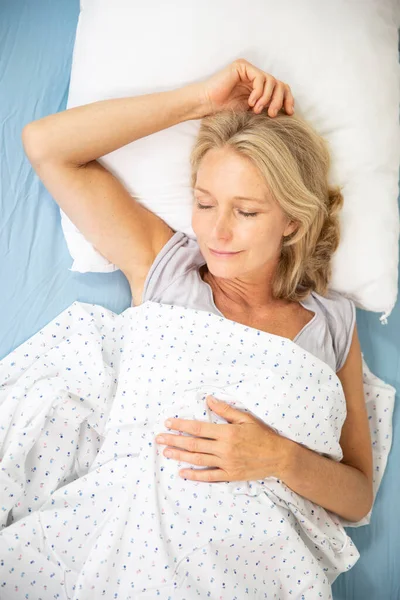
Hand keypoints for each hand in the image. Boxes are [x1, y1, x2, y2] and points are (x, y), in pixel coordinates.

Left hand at [155, 395, 291, 481]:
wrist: (279, 457)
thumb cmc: (263, 435)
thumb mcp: (246, 418)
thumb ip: (225, 410)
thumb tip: (208, 399)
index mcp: (227, 432)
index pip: (198, 428)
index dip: (181, 425)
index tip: (168, 423)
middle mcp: (224, 448)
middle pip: (193, 444)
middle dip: (174, 440)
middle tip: (158, 438)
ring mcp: (226, 463)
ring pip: (198, 459)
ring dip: (180, 455)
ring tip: (166, 452)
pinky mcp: (230, 474)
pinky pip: (209, 476)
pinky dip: (195, 475)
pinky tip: (182, 472)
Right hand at [198, 57, 294, 117]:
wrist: (206, 105)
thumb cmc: (225, 111)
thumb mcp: (251, 112)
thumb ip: (266, 108)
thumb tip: (287, 112)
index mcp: (259, 87)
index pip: (280, 88)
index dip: (287, 99)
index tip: (289, 113)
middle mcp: (255, 76)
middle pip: (278, 83)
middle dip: (279, 100)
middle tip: (272, 114)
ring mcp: (249, 71)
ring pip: (271, 81)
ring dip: (267, 98)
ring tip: (257, 110)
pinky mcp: (242, 67)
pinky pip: (260, 78)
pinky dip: (259, 92)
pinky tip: (251, 102)